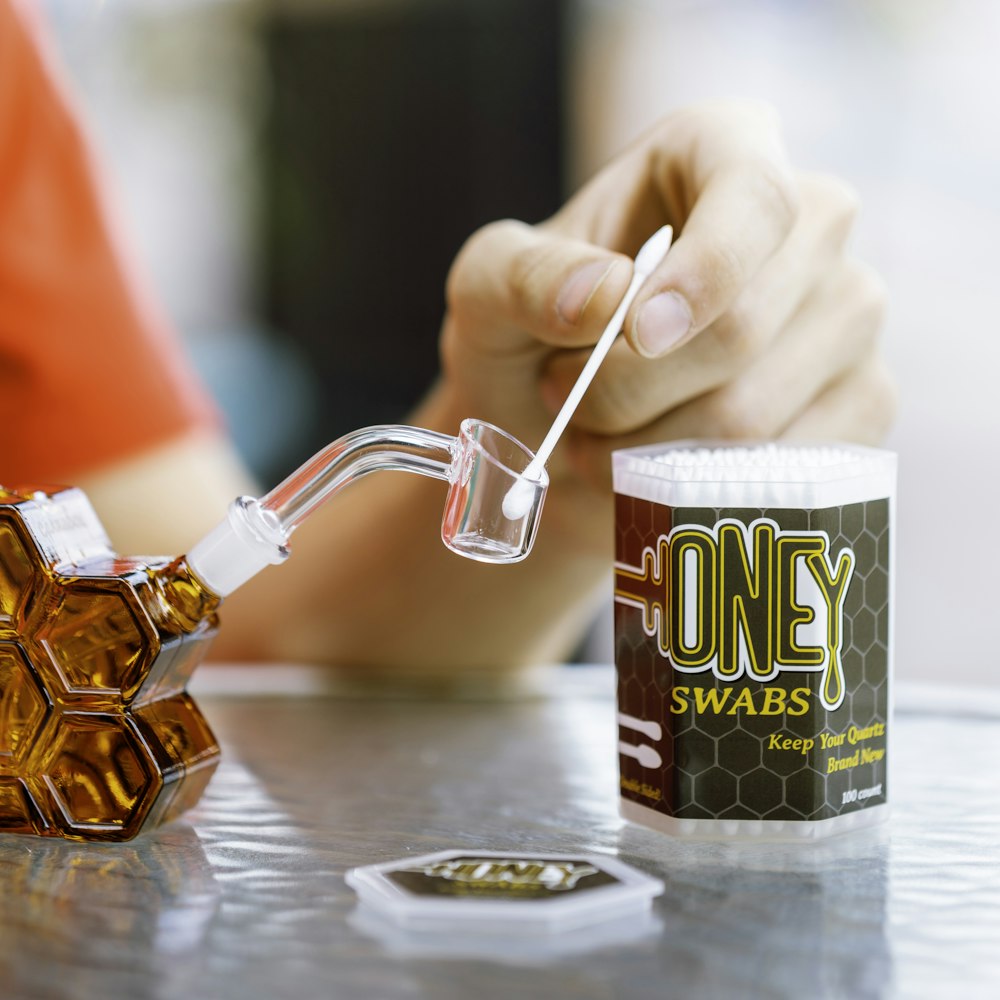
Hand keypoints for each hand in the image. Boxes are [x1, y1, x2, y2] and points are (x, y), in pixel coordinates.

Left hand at [439, 100, 893, 548]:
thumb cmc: (530, 339)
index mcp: (723, 151)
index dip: (704, 272)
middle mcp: (810, 223)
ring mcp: (847, 314)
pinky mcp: (864, 399)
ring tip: (596, 437)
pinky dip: (699, 490)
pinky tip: (656, 472)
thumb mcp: (490, 288)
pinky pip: (789, 469)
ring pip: (755, 414)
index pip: (755, 196)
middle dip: (631, 390)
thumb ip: (524, 275)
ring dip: (647, 448)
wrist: (563, 430)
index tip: (638, 335)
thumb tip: (604, 293)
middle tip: (566, 398)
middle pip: (746, 325)